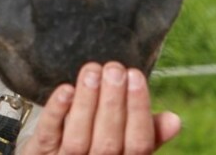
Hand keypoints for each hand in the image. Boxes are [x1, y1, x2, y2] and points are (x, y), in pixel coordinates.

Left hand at [20, 62, 180, 154]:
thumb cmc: (97, 150)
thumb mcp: (125, 148)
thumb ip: (149, 134)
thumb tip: (175, 119)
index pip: (138, 143)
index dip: (139, 111)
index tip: (135, 76)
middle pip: (108, 141)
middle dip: (112, 103)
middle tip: (114, 69)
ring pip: (78, 138)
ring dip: (87, 103)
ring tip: (92, 71)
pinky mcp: (41, 153)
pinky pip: (49, 134)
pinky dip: (57, 112)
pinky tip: (66, 89)